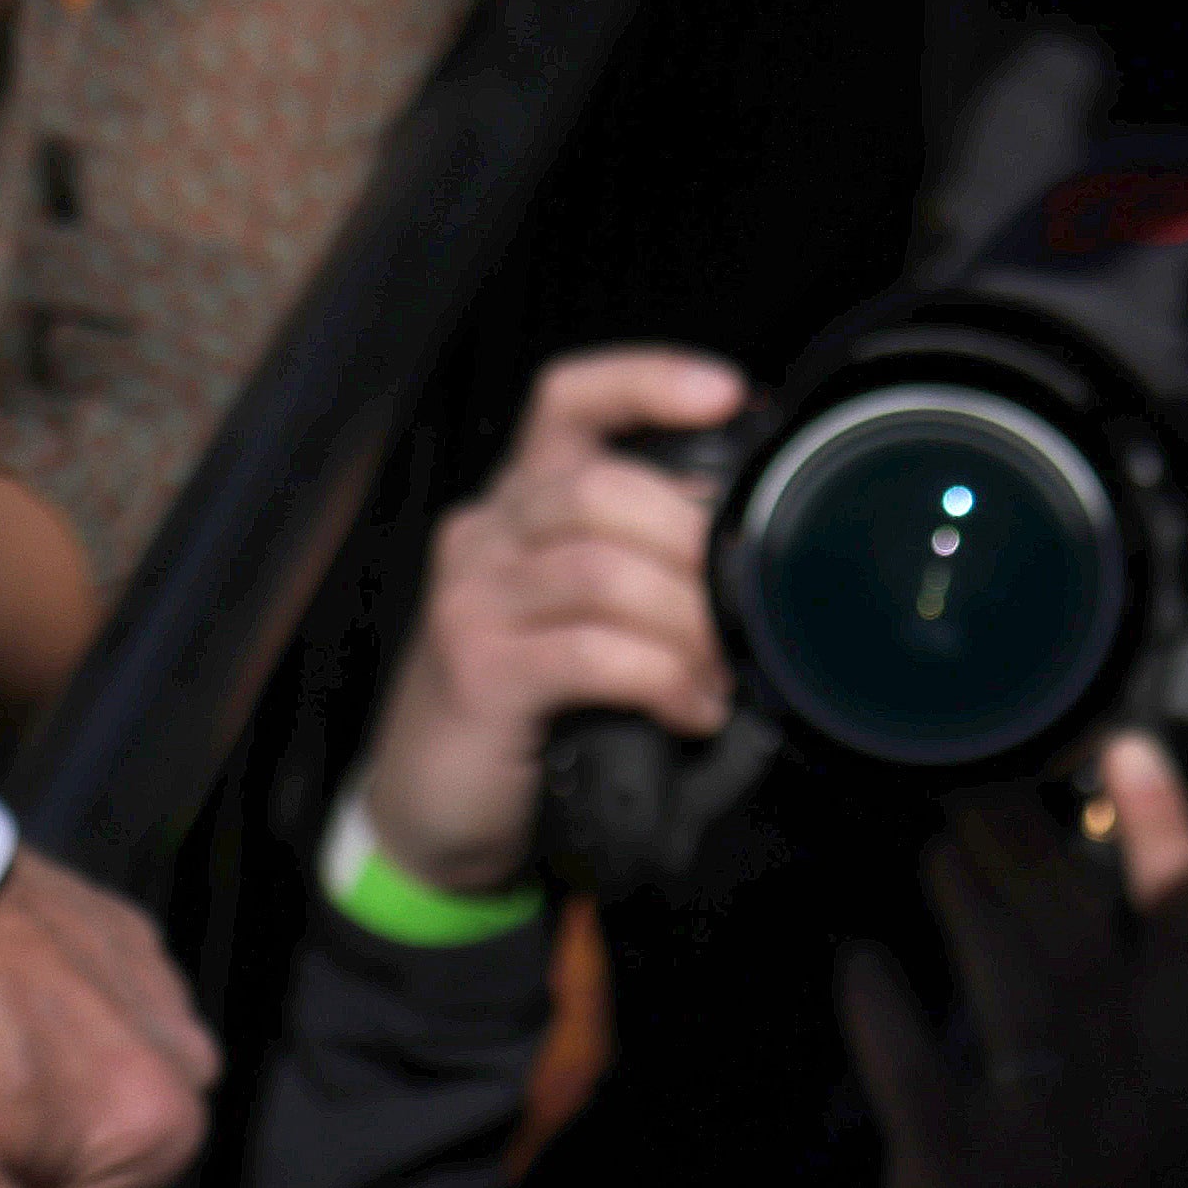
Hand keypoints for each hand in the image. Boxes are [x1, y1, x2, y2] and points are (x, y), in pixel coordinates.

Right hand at [357, 347, 745, 894]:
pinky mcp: (479, 672)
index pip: (568, 400)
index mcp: (519, 505)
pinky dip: (660, 677)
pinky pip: (589, 652)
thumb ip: (640, 574)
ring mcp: (474, 600)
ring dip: (687, 620)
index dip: (646, 380)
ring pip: (600, 568)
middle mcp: (487, 534)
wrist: (431, 808)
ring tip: (726, 671)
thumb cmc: (528, 708)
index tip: (727, 392)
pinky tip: (693, 710)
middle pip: (598, 486)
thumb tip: (757, 564)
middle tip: (749, 599)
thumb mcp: (578, 620)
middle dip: (692, 538)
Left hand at [844, 738, 1187, 1187]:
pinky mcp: (957, 1185)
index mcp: (1183, 1090)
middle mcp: (1123, 1108)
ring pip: (1012, 994)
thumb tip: (1081, 877)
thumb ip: (1135, 1022)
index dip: (1166, 834)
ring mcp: (1041, 1149)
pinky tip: (860, 962)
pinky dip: (883, 1012)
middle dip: (1033, 849)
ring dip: (969, 903)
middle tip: (984, 785)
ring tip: (939, 850)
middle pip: (1084, 945)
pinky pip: (916, 1077)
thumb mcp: (1153, 1131)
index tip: (1128, 745)